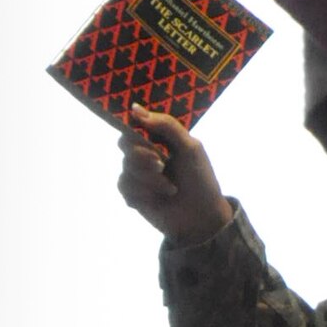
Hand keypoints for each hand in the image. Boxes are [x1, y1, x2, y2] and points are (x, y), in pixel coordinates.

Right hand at [117, 104, 233, 244]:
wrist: (203, 218)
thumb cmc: (201, 180)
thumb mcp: (190, 148)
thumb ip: (166, 126)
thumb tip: (134, 108)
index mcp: (159, 140)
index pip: (134, 125)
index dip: (135, 130)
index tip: (147, 138)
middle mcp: (145, 154)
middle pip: (124, 144)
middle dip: (143, 156)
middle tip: (162, 165)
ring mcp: (137, 175)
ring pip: (125, 167)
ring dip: (150, 179)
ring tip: (171, 189)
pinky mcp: (133, 194)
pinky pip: (124, 186)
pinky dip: (143, 193)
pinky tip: (157, 200)